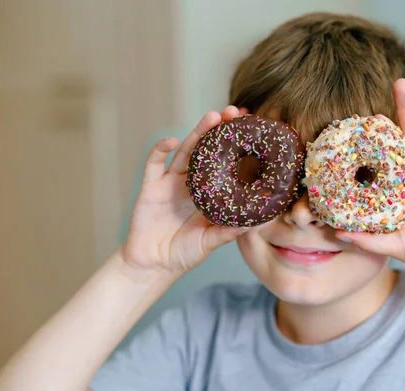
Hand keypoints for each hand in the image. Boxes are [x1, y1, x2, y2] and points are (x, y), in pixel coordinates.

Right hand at [121, 106, 249, 274]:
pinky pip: (153, 163)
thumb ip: (228, 232)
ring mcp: (170, 183)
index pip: (226, 165)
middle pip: (208, 151)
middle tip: (235, 112)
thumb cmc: (184, 253)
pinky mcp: (150, 186)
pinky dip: (160, 150)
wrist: (152, 265)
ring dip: (197, 133)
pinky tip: (170, 141)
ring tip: (212, 117)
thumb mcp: (210, 242)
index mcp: (209, 194)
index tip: (253, 132)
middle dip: (220, 130)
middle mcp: (192, 184)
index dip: (238, 148)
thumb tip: (254, 223)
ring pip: (185, 151)